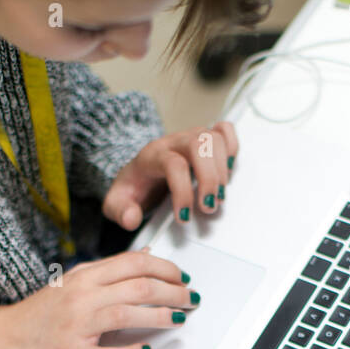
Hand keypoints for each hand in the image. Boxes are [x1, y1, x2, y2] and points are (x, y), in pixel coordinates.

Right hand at [0, 248, 197, 348]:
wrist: (5, 336)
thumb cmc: (41, 311)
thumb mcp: (75, 280)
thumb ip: (111, 268)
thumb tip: (148, 255)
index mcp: (86, 276)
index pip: (135, 263)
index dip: (166, 269)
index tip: (183, 278)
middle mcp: (83, 296)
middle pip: (139, 287)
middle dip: (173, 292)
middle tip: (191, 299)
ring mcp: (78, 325)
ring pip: (128, 314)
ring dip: (161, 317)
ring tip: (179, 319)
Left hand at [102, 122, 239, 229]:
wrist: (138, 171)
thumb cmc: (133, 186)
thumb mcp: (116, 202)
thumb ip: (120, 211)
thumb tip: (131, 218)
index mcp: (151, 156)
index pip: (173, 164)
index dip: (183, 192)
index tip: (184, 217)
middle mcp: (173, 142)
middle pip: (199, 145)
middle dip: (209, 178)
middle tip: (209, 206)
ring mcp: (190, 138)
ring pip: (214, 138)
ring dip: (222, 169)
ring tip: (218, 195)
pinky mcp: (204, 139)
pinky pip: (224, 130)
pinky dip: (233, 147)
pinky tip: (228, 169)